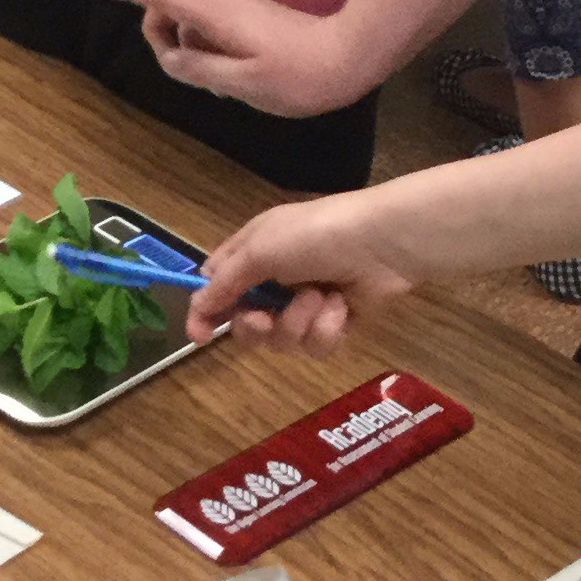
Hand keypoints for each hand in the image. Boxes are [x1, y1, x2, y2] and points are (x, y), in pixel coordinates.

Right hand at [90, 0, 370, 116]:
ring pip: (191, 10)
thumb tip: (168, 58)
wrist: (350, 56)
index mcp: (217, 17)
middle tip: (168, 57)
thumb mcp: (244, 83)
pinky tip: (222, 76)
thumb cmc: (299, 76)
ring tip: (204, 78)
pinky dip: (202, 42)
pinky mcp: (252, 17)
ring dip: (182, 36)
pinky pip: (211, 21)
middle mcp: (224, 4)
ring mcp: (240, 8)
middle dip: (155, 21)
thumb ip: (201, 69)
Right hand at [187, 195, 415, 350]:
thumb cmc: (315, 235)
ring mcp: (305, 304)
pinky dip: (327, 327)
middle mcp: (275, 281)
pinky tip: (341, 305)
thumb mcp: (260, 250)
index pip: (216, 288)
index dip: (205, 312)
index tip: (199, 336)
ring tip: (321, 297)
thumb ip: (226, 283)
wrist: (383, 242)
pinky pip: (316, 345)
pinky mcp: (334, 323)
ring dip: (300, 321)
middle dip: (256, 327)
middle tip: (266, 319)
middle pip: (246, 325)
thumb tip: (196, 307)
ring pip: (283, 340)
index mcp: (253, 254)